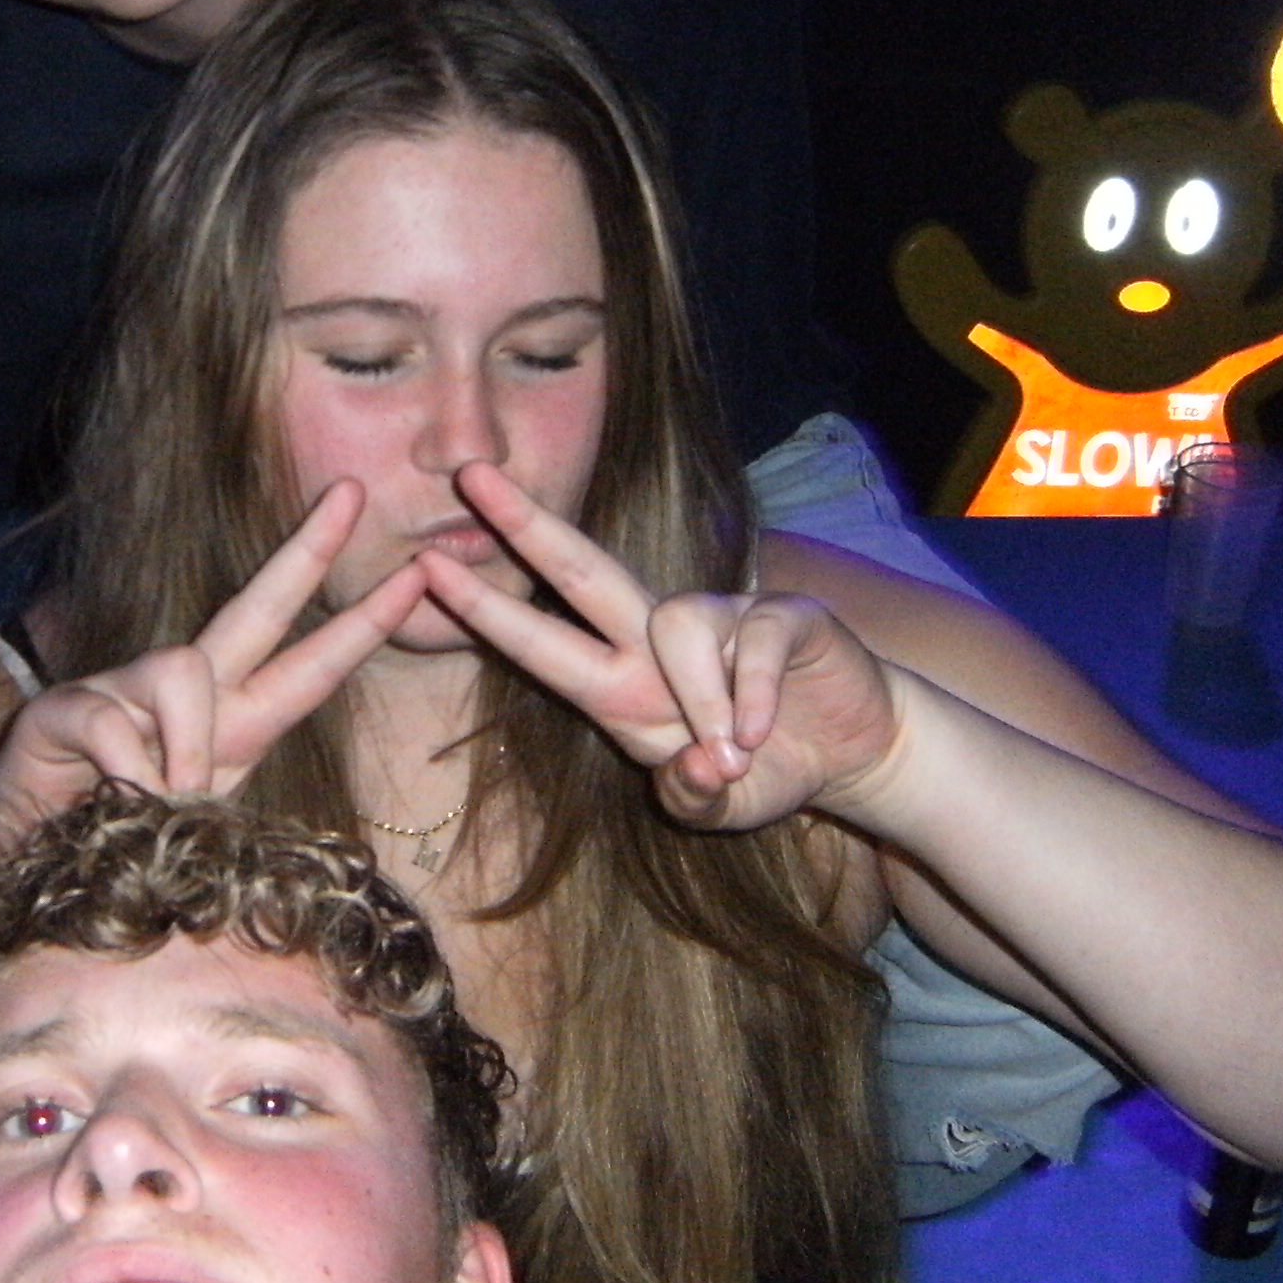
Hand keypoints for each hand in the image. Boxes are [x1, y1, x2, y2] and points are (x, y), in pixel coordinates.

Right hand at [0, 483, 426, 861]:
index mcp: (231, 723)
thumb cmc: (118, 850)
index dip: (362, 624)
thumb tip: (205, 780)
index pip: (309, 666)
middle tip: (352, 492)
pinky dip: (129, 772)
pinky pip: (116, 725)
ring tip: (167, 799)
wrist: (27, 870)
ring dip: (188, 744)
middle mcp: (184, 693)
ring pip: (184, 671)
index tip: (418, 577)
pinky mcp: (65, 710)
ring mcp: (121, 692)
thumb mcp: (197, 833)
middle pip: (258, 608)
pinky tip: (114, 801)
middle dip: (308, 551)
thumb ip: (221, 802)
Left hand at [411, 461, 905, 828]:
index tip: (428, 571)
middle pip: (581, 571)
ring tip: (730, 752)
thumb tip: (692, 772)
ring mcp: (721, 619)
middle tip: (471, 476)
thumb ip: (694, 799)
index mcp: (622, 686)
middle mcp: (657, 641)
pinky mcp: (783, 616)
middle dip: (526, 526)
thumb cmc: (766, 768)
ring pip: (678, 624)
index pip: (541, 641)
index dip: (487, 609)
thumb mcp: (720, 806)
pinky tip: (763, 733)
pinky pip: (753, 643)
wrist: (853, 751)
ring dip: (701, 698)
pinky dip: (753, 695)